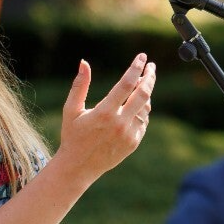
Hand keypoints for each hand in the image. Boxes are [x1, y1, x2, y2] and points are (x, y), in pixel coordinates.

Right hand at [56, 53, 155, 179]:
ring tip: (143, 83)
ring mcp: (129, 134)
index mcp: (104, 112)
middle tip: (152, 66)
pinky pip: (143, 121)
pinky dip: (142, 110)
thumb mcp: (71, 110)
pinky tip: (137, 104)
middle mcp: (119, 123)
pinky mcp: (133, 143)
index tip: (142, 56)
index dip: (136, 67)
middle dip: (150, 77)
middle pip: (143, 94)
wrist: (79, 166)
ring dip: (146, 93)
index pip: (126, 84)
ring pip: (145, 108)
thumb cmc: (72, 135)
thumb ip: (79, 85)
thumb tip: (84, 62)